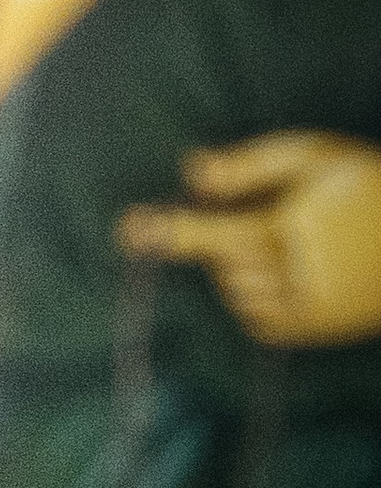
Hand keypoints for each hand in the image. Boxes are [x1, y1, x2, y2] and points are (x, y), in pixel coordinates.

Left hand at [118, 132, 380, 345]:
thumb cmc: (367, 187)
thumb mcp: (318, 157)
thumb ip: (253, 164)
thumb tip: (192, 171)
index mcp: (301, 225)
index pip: (222, 232)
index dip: (175, 232)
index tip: (131, 229)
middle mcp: (303, 274)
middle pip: (224, 262)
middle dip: (220, 239)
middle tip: (257, 216)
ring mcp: (309, 309)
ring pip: (236, 291)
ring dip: (238, 267)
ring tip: (282, 241)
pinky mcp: (313, 330)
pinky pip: (256, 318)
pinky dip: (253, 295)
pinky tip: (284, 269)